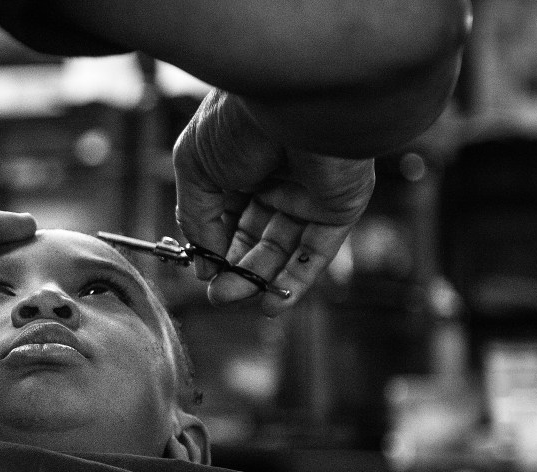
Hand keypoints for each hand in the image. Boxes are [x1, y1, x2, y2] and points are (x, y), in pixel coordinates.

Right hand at [174, 89, 374, 314]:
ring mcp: (309, 192)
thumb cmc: (237, 123)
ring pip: (282, 247)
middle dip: (234, 268)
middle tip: (219, 296)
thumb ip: (196, 219)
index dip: (214, 246)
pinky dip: (297, 280)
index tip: (204, 272)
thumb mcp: (195, 170)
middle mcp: (275, 176)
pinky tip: (275, 305)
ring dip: (259, 278)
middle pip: (254, 236)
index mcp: (239, 161)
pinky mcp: (341, 205)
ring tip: (235, 298)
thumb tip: (206, 263)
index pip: (226, 214)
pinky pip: (318, 250)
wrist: (297, 101)